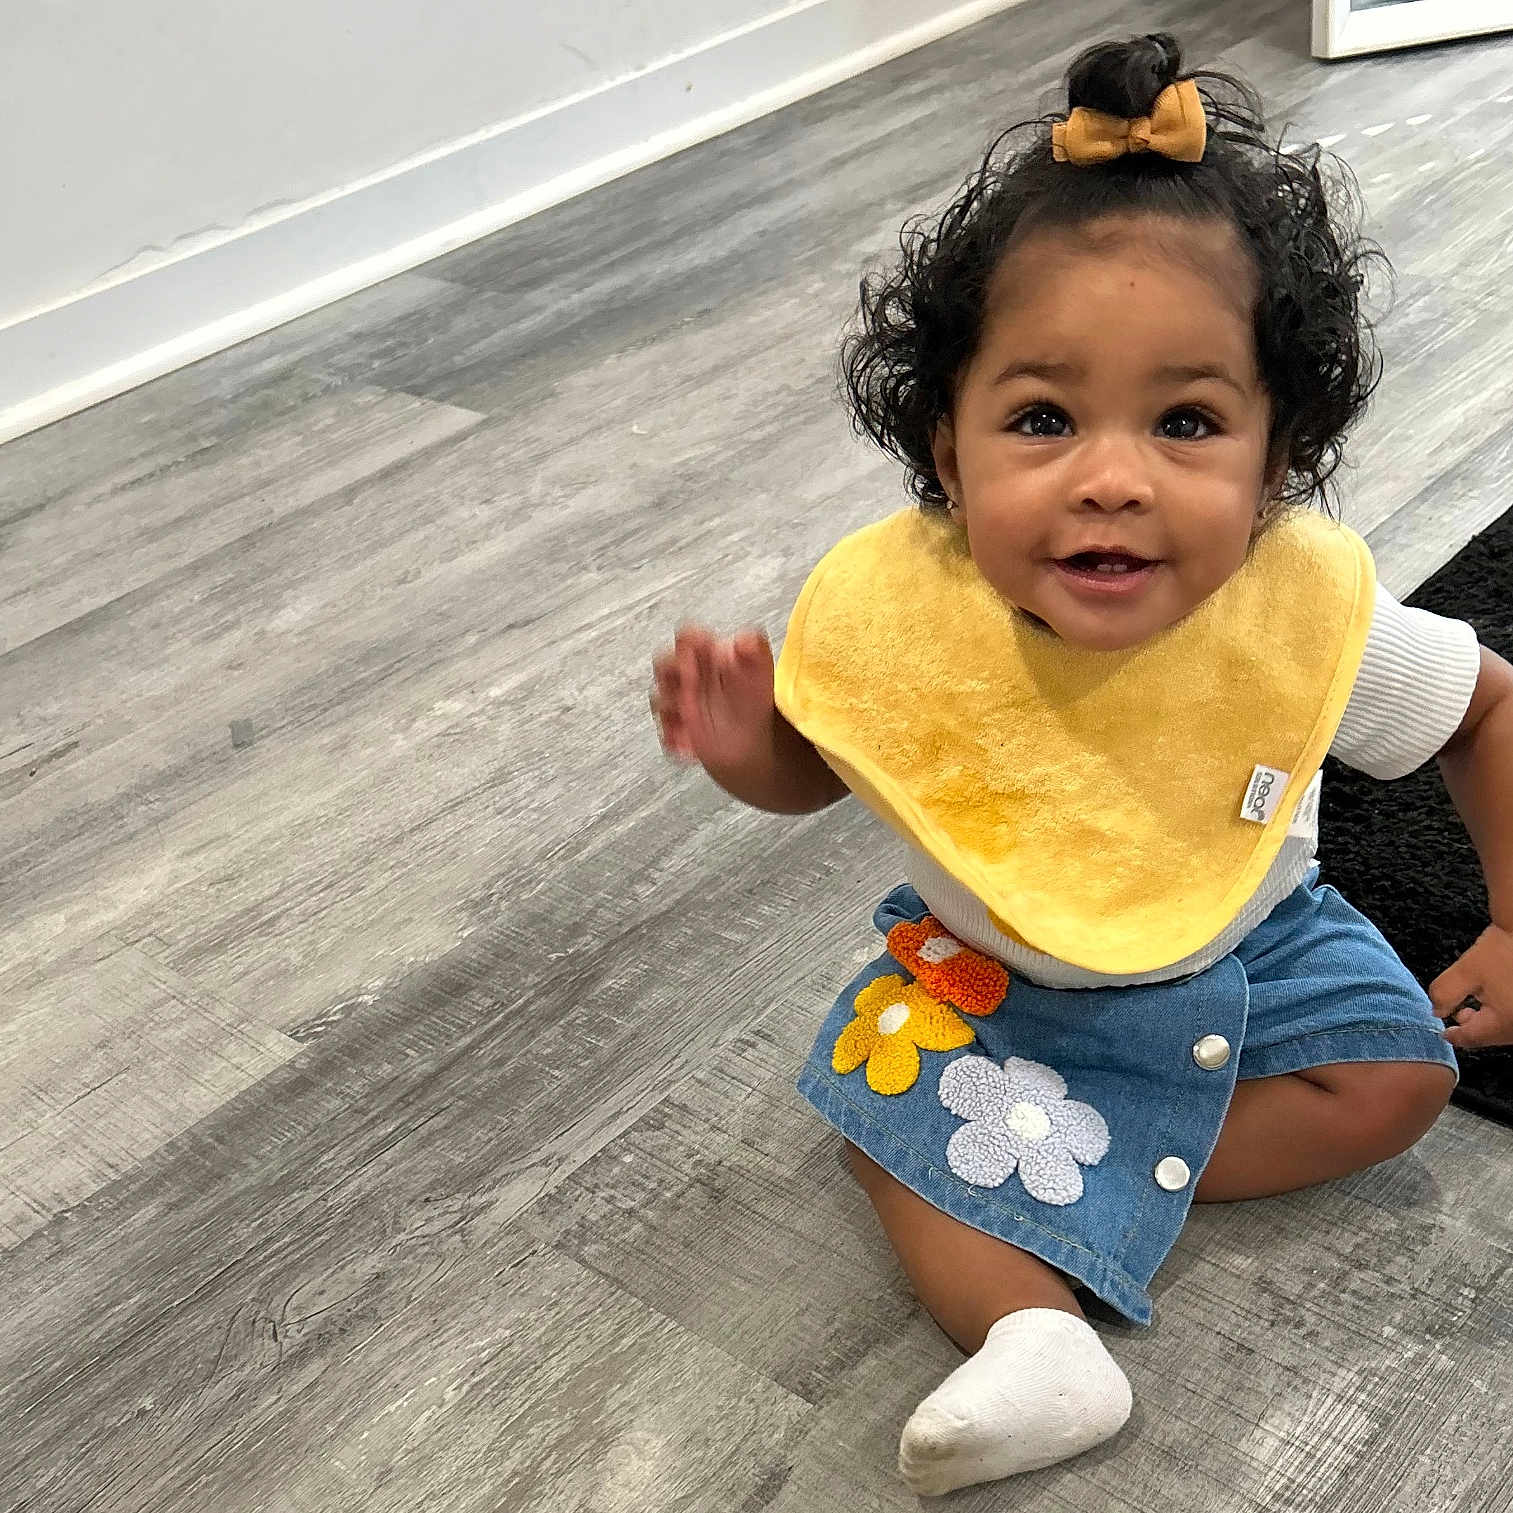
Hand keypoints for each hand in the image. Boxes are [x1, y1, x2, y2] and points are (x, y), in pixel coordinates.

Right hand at [650, 624, 776, 774]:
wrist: (753, 740)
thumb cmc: (754, 700)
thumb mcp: (761, 668)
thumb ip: (754, 647)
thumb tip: (743, 640)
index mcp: (705, 656)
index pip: (686, 638)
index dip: (688, 644)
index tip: (697, 655)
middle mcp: (688, 677)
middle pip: (663, 664)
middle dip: (673, 672)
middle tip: (692, 684)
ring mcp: (680, 703)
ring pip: (659, 699)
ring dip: (673, 707)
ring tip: (693, 716)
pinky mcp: (677, 729)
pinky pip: (665, 733)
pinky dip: (674, 738)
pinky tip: (691, 743)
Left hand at [1428, 923, 1512, 1047]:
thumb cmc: (1503, 949)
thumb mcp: (1465, 971)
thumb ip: (1445, 994)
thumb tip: (1438, 1011)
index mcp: (1505, 1023)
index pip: (1473, 1038)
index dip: (1454, 1035)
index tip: (1445, 1033)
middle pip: (1491, 1036)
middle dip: (1472, 1026)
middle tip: (1458, 1013)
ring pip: (1503, 1028)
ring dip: (1487, 1019)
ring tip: (1474, 1003)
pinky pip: (1512, 1018)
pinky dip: (1502, 1013)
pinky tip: (1493, 998)